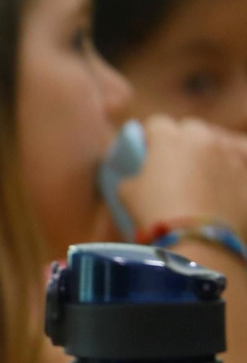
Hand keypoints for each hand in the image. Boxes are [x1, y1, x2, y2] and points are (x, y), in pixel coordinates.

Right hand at [120, 116, 246, 233]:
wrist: (198, 238)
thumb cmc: (155, 212)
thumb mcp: (127, 194)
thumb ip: (133, 176)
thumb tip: (139, 176)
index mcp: (169, 138)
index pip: (157, 124)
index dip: (150, 138)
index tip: (147, 152)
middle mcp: (202, 136)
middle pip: (190, 128)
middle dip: (182, 141)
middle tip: (176, 165)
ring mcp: (230, 151)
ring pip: (219, 141)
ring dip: (211, 151)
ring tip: (207, 173)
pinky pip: (243, 156)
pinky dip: (238, 162)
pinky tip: (231, 174)